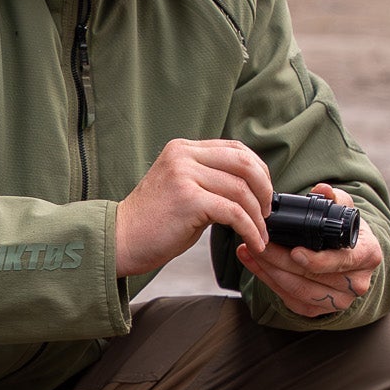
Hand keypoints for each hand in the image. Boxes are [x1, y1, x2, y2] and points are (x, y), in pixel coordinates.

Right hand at [115, 138, 274, 276]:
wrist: (120, 239)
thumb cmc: (153, 222)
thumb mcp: (182, 188)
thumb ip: (210, 180)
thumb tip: (249, 189)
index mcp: (183, 149)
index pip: (235, 148)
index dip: (259, 170)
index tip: (266, 194)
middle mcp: (184, 156)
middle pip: (244, 163)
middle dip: (265, 189)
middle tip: (268, 213)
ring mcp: (185, 175)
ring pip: (241, 190)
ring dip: (258, 216)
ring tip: (261, 233)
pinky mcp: (188, 199)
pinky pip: (233, 212)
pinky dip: (250, 229)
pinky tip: (254, 241)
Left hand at [234, 183, 382, 317]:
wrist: (350, 259)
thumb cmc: (345, 233)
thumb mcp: (345, 211)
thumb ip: (335, 197)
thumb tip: (322, 190)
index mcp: (367, 256)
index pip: (341, 261)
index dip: (317, 260)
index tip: (294, 252)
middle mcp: (357, 283)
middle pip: (311, 276)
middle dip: (278, 259)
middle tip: (257, 243)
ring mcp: (338, 300)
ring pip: (296, 289)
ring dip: (268, 270)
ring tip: (248, 251)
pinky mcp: (318, 310)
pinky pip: (289, 299)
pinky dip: (267, 281)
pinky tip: (254, 264)